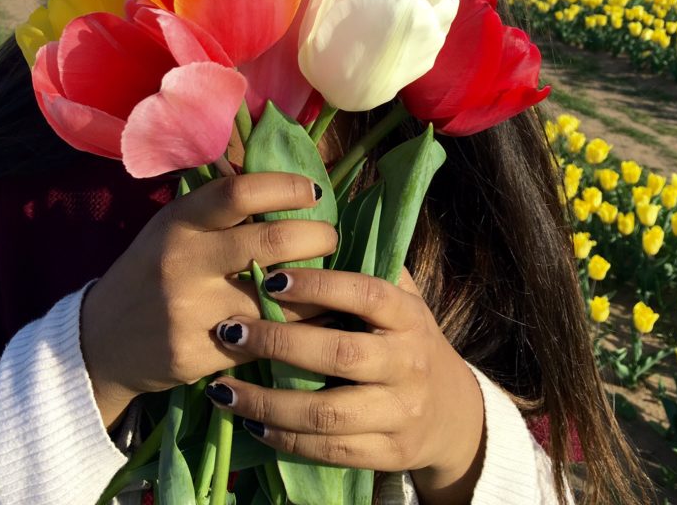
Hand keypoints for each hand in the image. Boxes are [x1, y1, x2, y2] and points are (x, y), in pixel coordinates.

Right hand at [80, 173, 336, 426]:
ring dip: (315, 287)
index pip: (240, 191)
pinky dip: (294, 329)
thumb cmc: (152, 271)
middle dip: (316, 236)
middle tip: (329, 237)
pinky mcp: (198, 356)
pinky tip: (307, 320)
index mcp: (179, 221)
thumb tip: (279, 177)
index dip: (285, 187)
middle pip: (271, 241)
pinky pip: (265, 340)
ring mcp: (191, 312)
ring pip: (277, 297)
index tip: (312, 192)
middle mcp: (184, 262)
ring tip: (327, 279)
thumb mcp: (172, 227)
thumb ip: (218, 207)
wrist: (100, 342)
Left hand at [206, 267, 484, 504]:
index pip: (366, 294)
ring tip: (223, 389)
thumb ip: (366, 268)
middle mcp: (408, 363)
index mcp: (409, 316)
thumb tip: (307, 223)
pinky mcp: (388, 453)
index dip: (320, 285)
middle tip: (230, 331)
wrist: (453, 412)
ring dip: (269, 402)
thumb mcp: (401, 299)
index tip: (270, 280)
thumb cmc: (406, 339)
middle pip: (340, 355)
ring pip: (328, 413)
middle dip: (280, 344)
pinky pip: (330, 450)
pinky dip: (287, 439)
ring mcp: (400, 412)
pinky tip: (253, 423)